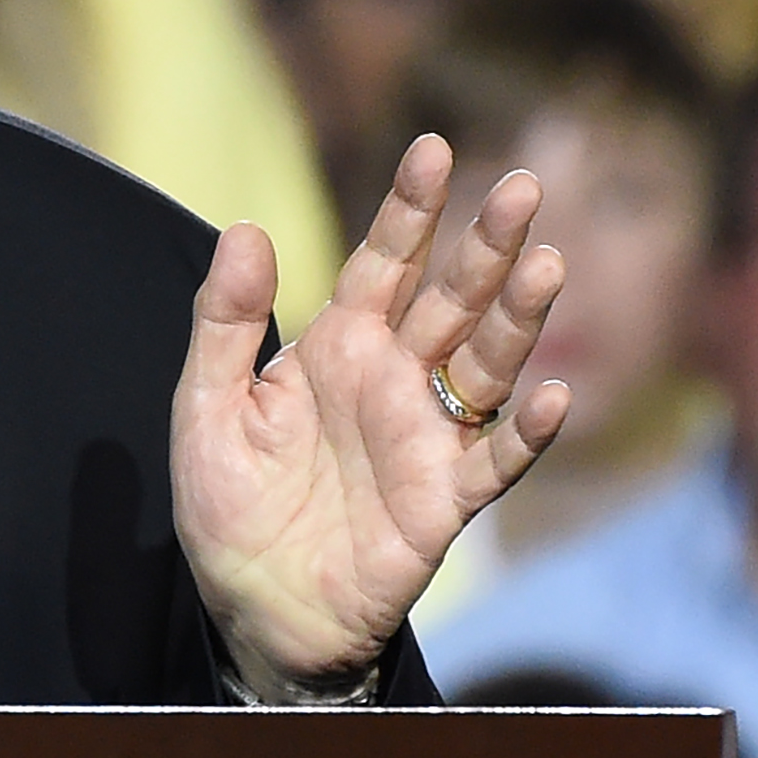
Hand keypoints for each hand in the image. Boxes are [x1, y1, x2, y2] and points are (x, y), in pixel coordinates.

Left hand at [171, 135, 569, 696]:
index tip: (433, 149)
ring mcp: (426, 437)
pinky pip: (495, 460)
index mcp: (337, 347)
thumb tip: (248, 229)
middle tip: (527, 186)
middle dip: (487, 245)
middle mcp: (393, 381)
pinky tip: (550, 394)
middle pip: (452, 300)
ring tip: (547, 266)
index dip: (409, 210)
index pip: (382, 264)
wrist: (252, 609)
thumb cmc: (231, 506)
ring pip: (486, 364)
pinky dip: (526, 431)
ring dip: (519, 319)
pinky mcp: (444, 501)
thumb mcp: (207, 407)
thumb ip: (225, 322)